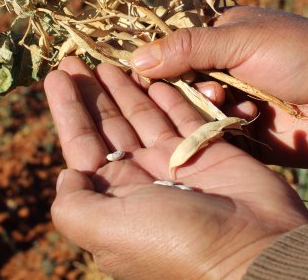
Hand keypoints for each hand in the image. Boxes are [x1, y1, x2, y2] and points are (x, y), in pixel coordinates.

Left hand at [46, 57, 307, 278]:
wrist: (252, 251)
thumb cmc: (175, 242)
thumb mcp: (106, 229)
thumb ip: (74, 204)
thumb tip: (65, 176)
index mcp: (113, 199)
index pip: (82, 144)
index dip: (67, 109)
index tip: (55, 75)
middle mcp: (141, 180)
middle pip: (109, 125)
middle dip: (92, 91)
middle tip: (76, 57)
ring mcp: (176, 165)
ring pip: (144, 116)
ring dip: (125, 88)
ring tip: (108, 59)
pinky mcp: (209, 153)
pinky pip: (184, 116)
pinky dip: (169, 96)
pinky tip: (153, 75)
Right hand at [130, 6, 307, 165]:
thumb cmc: (306, 54)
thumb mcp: (244, 40)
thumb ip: (189, 48)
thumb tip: (133, 59)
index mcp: (220, 37)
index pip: (170, 51)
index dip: (155, 64)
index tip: (141, 77)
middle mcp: (222, 71)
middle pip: (176, 87)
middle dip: (187, 91)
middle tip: (215, 93)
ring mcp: (233, 106)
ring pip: (193, 115)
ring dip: (210, 112)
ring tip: (239, 108)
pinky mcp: (245, 138)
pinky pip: (215, 139)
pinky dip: (225, 133)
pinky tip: (250, 124)